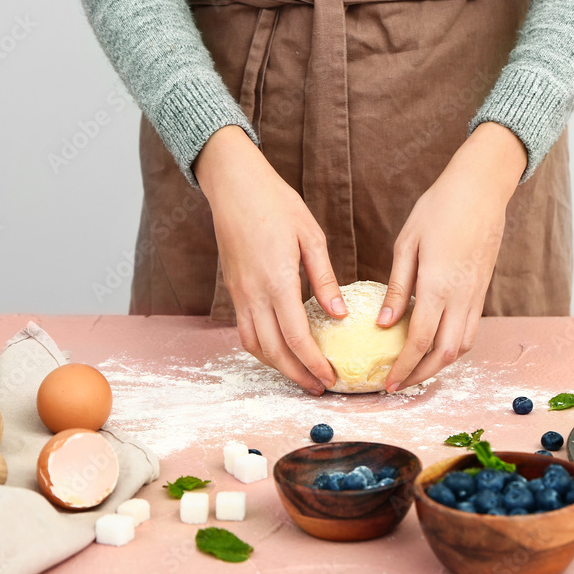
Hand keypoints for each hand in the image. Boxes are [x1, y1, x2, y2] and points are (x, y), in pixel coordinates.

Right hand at [195, 125, 347, 394]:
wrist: (234, 186)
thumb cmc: (276, 204)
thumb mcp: (310, 236)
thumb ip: (325, 279)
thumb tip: (340, 315)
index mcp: (277, 281)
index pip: (296, 337)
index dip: (314, 363)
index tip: (331, 378)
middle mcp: (254, 294)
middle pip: (273, 351)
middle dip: (297, 375)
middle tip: (319, 387)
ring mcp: (239, 294)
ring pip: (255, 346)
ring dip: (278, 366)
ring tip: (301, 374)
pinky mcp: (234, 290)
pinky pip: (244, 330)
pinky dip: (262, 348)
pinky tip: (280, 349)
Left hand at [378, 122, 527, 390]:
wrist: (481, 189)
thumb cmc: (439, 208)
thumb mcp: (407, 244)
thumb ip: (397, 287)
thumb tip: (384, 325)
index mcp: (438, 286)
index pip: (420, 341)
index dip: (403, 367)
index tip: (387, 382)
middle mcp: (462, 297)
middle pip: (445, 354)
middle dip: (421, 375)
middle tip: (399, 384)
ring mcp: (476, 295)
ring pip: (462, 346)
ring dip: (440, 364)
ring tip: (416, 368)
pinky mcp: (482, 290)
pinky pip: (470, 330)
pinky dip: (453, 346)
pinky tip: (435, 343)